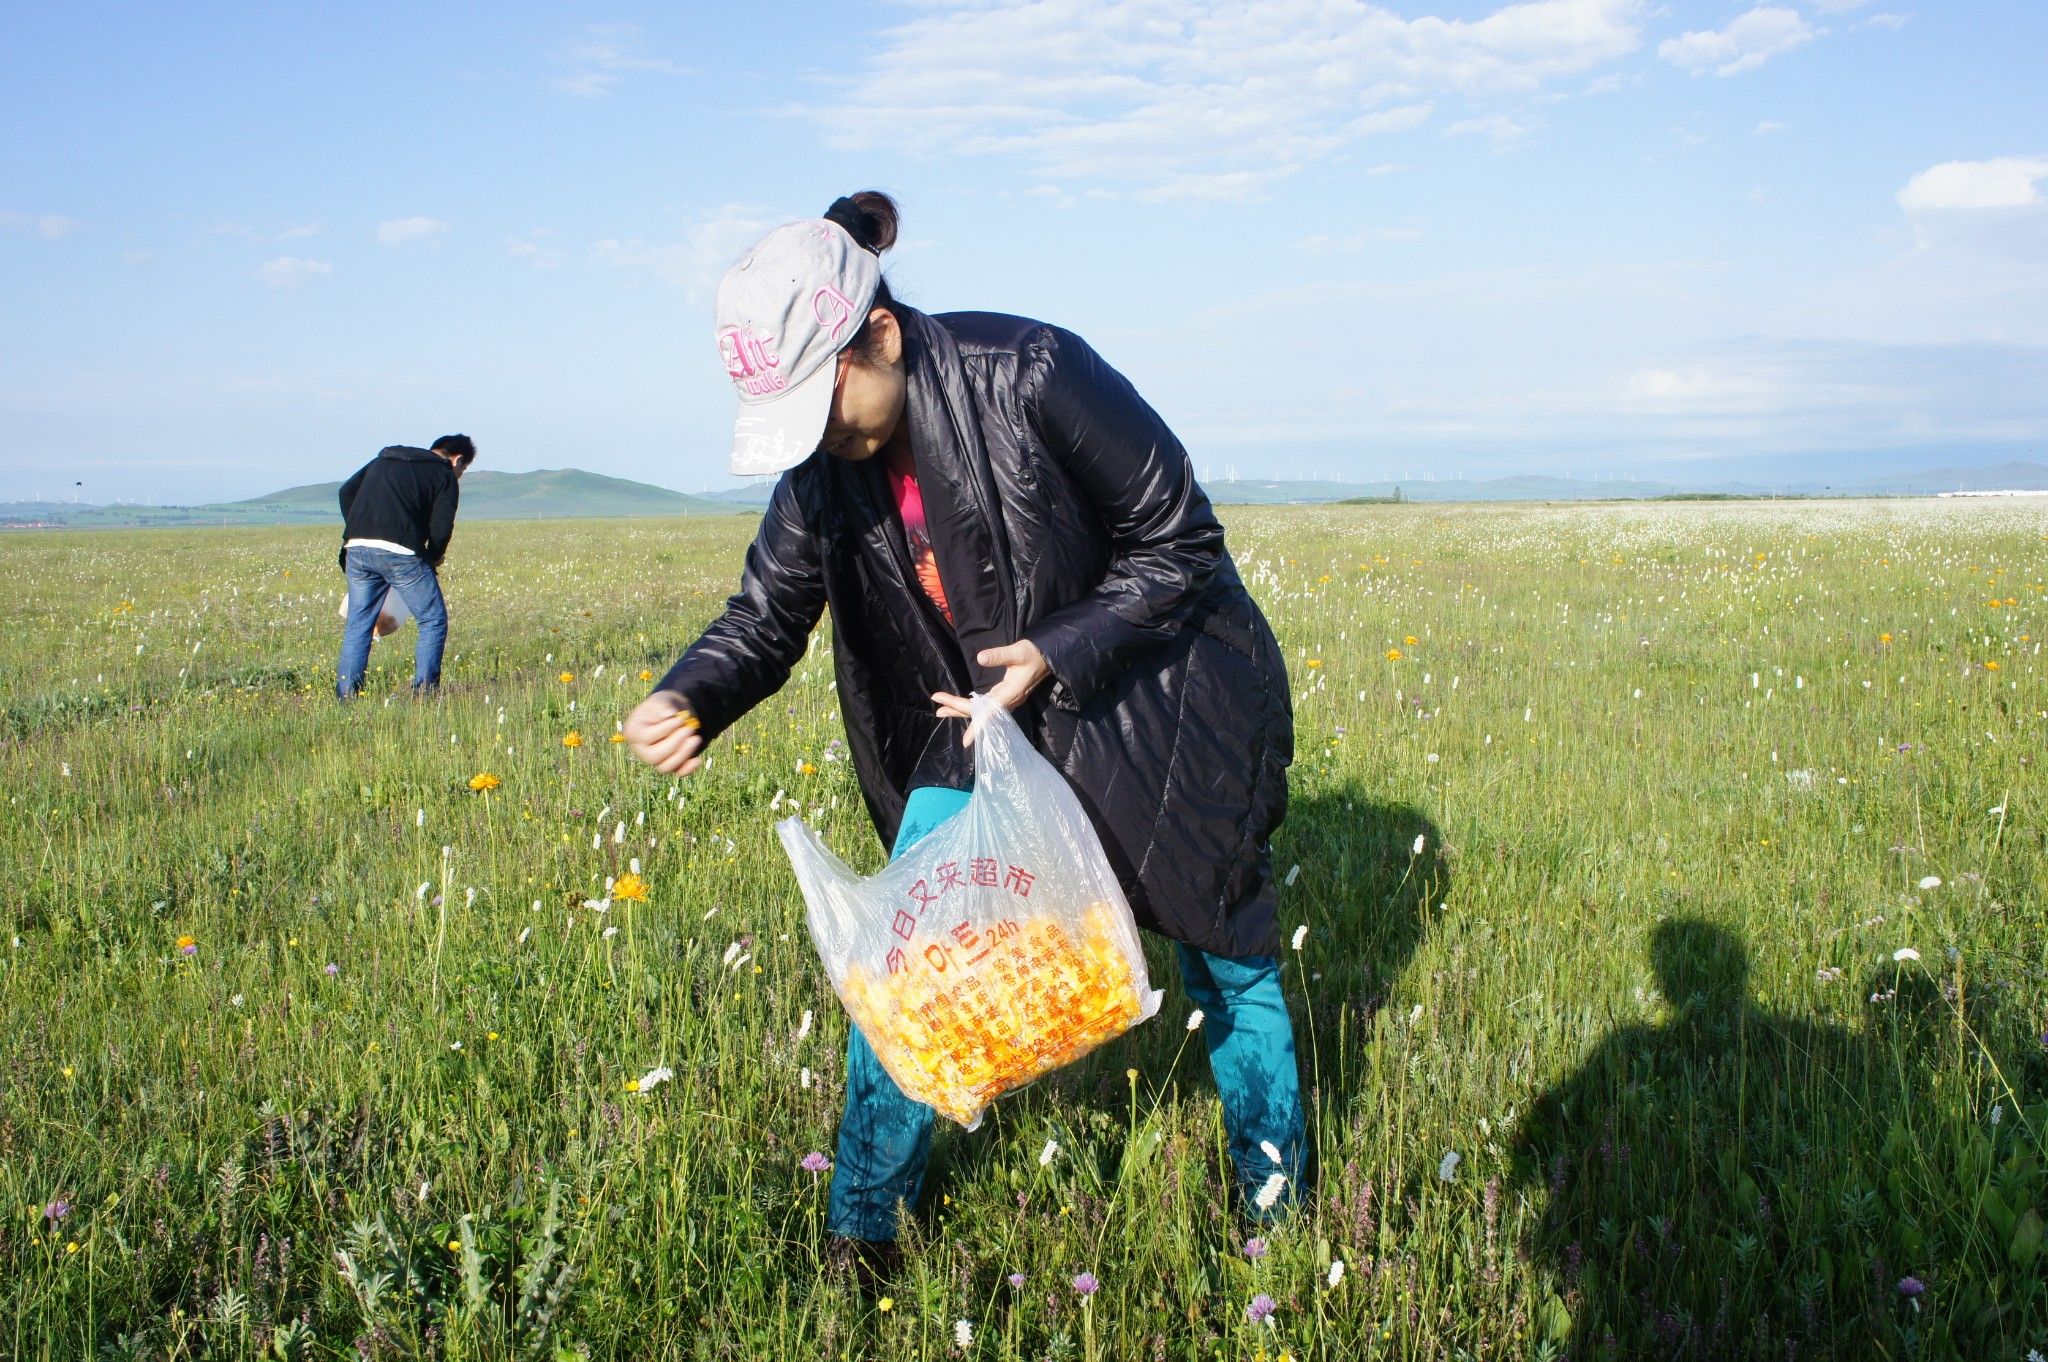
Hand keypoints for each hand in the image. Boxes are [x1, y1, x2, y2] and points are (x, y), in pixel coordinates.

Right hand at [624, 689, 704, 774]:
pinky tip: (697, 759)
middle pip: (653, 756)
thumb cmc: (664, 706)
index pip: (646, 737)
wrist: (674, 714)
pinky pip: (677, 772)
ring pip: (665, 767)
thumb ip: (663, 707)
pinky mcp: (669, 764)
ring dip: (683, 754)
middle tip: (689, 729)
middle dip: (674, 744)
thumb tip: (669, 715)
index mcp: (633, 732)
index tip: (680, 719)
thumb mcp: (662, 700)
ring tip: (696, 738)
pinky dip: (688, 768)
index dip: (665, 730)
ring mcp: (654, 760)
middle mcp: (641, 749)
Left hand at [932, 639, 1051, 745]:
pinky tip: (960, 706)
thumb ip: (999, 655)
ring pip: (981, 710)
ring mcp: (1007, 701)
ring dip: (961, 709)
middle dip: (957, 709)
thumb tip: (980, 658)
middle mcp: (1009, 701)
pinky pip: (985, 706)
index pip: (990, 713)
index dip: (977, 726)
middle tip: (937, 707)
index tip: (966, 741)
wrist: (1048, 658)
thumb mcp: (1018, 651)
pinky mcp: (1006, 697)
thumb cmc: (1035, 654)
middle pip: (980, 711)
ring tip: (941, 711)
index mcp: (1011, 694)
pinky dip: (971, 707)